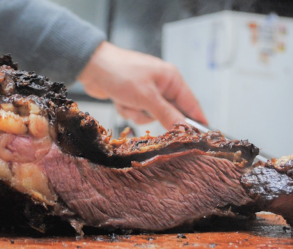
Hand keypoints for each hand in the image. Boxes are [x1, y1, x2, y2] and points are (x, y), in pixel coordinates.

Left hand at [78, 42, 207, 128]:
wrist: (91, 65)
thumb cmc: (120, 74)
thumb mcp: (146, 97)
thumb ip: (167, 114)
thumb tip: (184, 129)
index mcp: (171, 79)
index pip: (191, 104)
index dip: (196, 121)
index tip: (201, 138)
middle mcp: (162, 85)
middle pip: (169, 113)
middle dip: (153, 116)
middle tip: (144, 112)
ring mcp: (147, 92)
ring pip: (150, 117)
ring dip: (136, 113)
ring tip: (126, 101)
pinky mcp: (134, 97)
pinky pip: (137, 113)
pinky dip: (127, 110)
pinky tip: (119, 100)